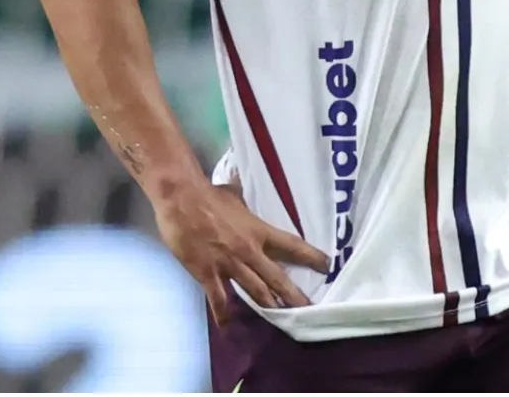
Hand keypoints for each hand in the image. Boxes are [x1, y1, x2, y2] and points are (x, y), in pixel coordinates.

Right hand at [153, 178, 330, 325]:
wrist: (181, 199)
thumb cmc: (208, 194)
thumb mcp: (234, 193)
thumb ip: (242, 196)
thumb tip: (242, 182)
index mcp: (258, 230)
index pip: (292, 245)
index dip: (311, 256)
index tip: (326, 265)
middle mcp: (249, 251)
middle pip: (277, 277)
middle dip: (294, 295)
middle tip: (308, 308)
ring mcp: (229, 264)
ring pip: (255, 291)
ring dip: (269, 306)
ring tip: (281, 318)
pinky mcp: (208, 273)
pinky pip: (219, 299)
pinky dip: (224, 314)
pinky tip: (228, 326)